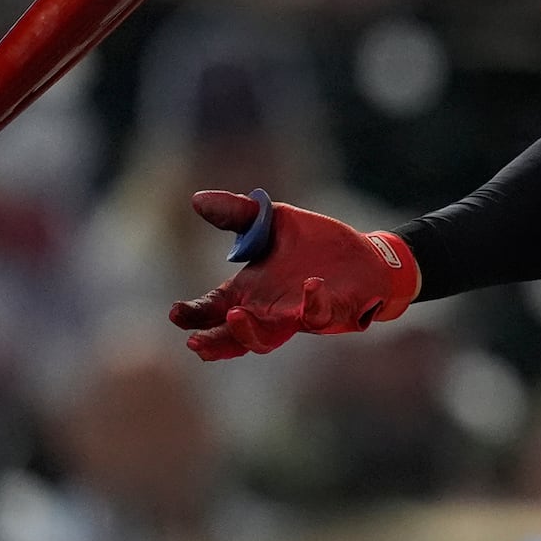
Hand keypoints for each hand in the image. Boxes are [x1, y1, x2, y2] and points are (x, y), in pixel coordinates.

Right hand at [167, 190, 419, 359]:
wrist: (364, 255)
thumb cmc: (314, 245)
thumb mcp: (272, 221)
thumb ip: (237, 213)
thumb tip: (197, 199)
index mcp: (250, 291)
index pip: (214, 309)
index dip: (194, 314)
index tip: (176, 313)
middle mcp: (269, 311)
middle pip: (235, 336)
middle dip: (215, 340)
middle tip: (196, 341)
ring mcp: (297, 317)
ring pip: (268, 339)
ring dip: (250, 333)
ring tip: (236, 315)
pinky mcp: (330, 313)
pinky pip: (318, 316)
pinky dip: (313, 304)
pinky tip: (310, 285)